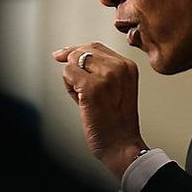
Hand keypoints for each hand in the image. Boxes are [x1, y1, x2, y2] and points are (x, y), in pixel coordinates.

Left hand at [52, 42, 145, 179]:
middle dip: (72, 63)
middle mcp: (118, 67)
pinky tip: (80, 100)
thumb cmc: (116, 121)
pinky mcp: (91, 87)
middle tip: (69, 79)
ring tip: (83, 97)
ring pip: (73, 61)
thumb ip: (102, 69)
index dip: (77, 49)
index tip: (64, 53)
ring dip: (71, 79)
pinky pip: (68, 73)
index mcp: (127, 66)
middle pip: (83, 50)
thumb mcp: (118, 88)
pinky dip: (68, 87)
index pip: (96, 47)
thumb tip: (73, 55)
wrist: (121, 144)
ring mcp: (105, 76)